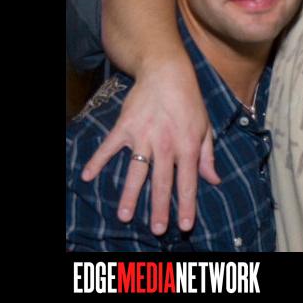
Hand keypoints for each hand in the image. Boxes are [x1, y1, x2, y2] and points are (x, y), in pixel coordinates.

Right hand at [81, 60, 219, 234]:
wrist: (167, 73)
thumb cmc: (190, 101)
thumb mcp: (206, 127)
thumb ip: (208, 156)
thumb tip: (214, 180)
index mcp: (188, 145)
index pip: (188, 181)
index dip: (187, 205)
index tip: (185, 225)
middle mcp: (166, 144)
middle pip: (162, 182)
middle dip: (160, 208)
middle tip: (157, 229)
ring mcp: (143, 136)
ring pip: (136, 171)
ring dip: (131, 194)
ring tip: (125, 216)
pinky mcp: (125, 126)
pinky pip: (109, 146)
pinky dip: (97, 160)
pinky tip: (87, 175)